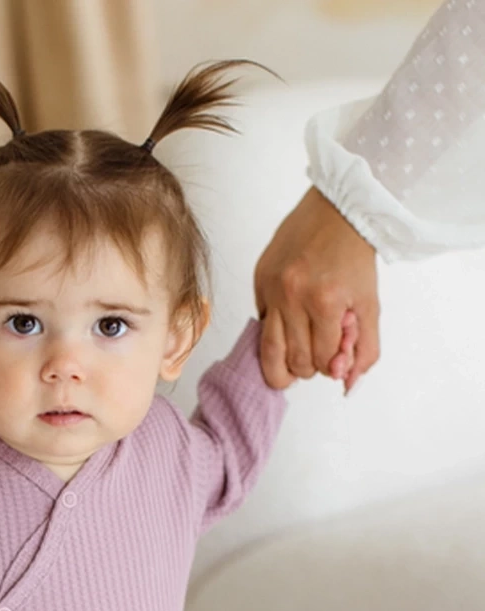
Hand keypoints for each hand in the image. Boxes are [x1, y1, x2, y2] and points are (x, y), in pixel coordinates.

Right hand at [254, 186, 378, 394]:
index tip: (339, 351)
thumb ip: (365, 348)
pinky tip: (290, 321)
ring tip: (295, 362)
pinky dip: (276, 331)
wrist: (338, 208)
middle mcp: (293, 296)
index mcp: (325, 301)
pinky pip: (262, 324)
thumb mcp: (370, 304)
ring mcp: (271, 289)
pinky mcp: (258, 282)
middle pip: (294, 362)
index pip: (322, 360)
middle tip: (319, 354)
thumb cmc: (355, 254)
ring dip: (284, 366)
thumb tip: (348, 385)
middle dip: (310, 367)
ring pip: (268, 352)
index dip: (333, 363)